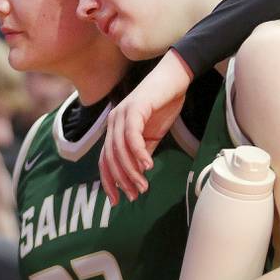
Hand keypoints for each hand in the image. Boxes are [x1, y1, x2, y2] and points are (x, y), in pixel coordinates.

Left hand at [100, 50, 192, 204]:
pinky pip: (132, 136)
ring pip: (120, 150)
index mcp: (114, 129)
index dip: (108, 182)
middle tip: (134, 194)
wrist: (175, 79)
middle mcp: (113, 121)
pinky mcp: (134, 108)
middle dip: (121, 180)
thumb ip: (141, 154)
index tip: (117, 200)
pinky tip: (148, 166)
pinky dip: (139, 153)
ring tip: (143, 185)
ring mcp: (121, 114)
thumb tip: (137, 176)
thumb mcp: (151, 136)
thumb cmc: (163, 105)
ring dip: (131, 171)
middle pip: (110, 158)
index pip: (105, 160)